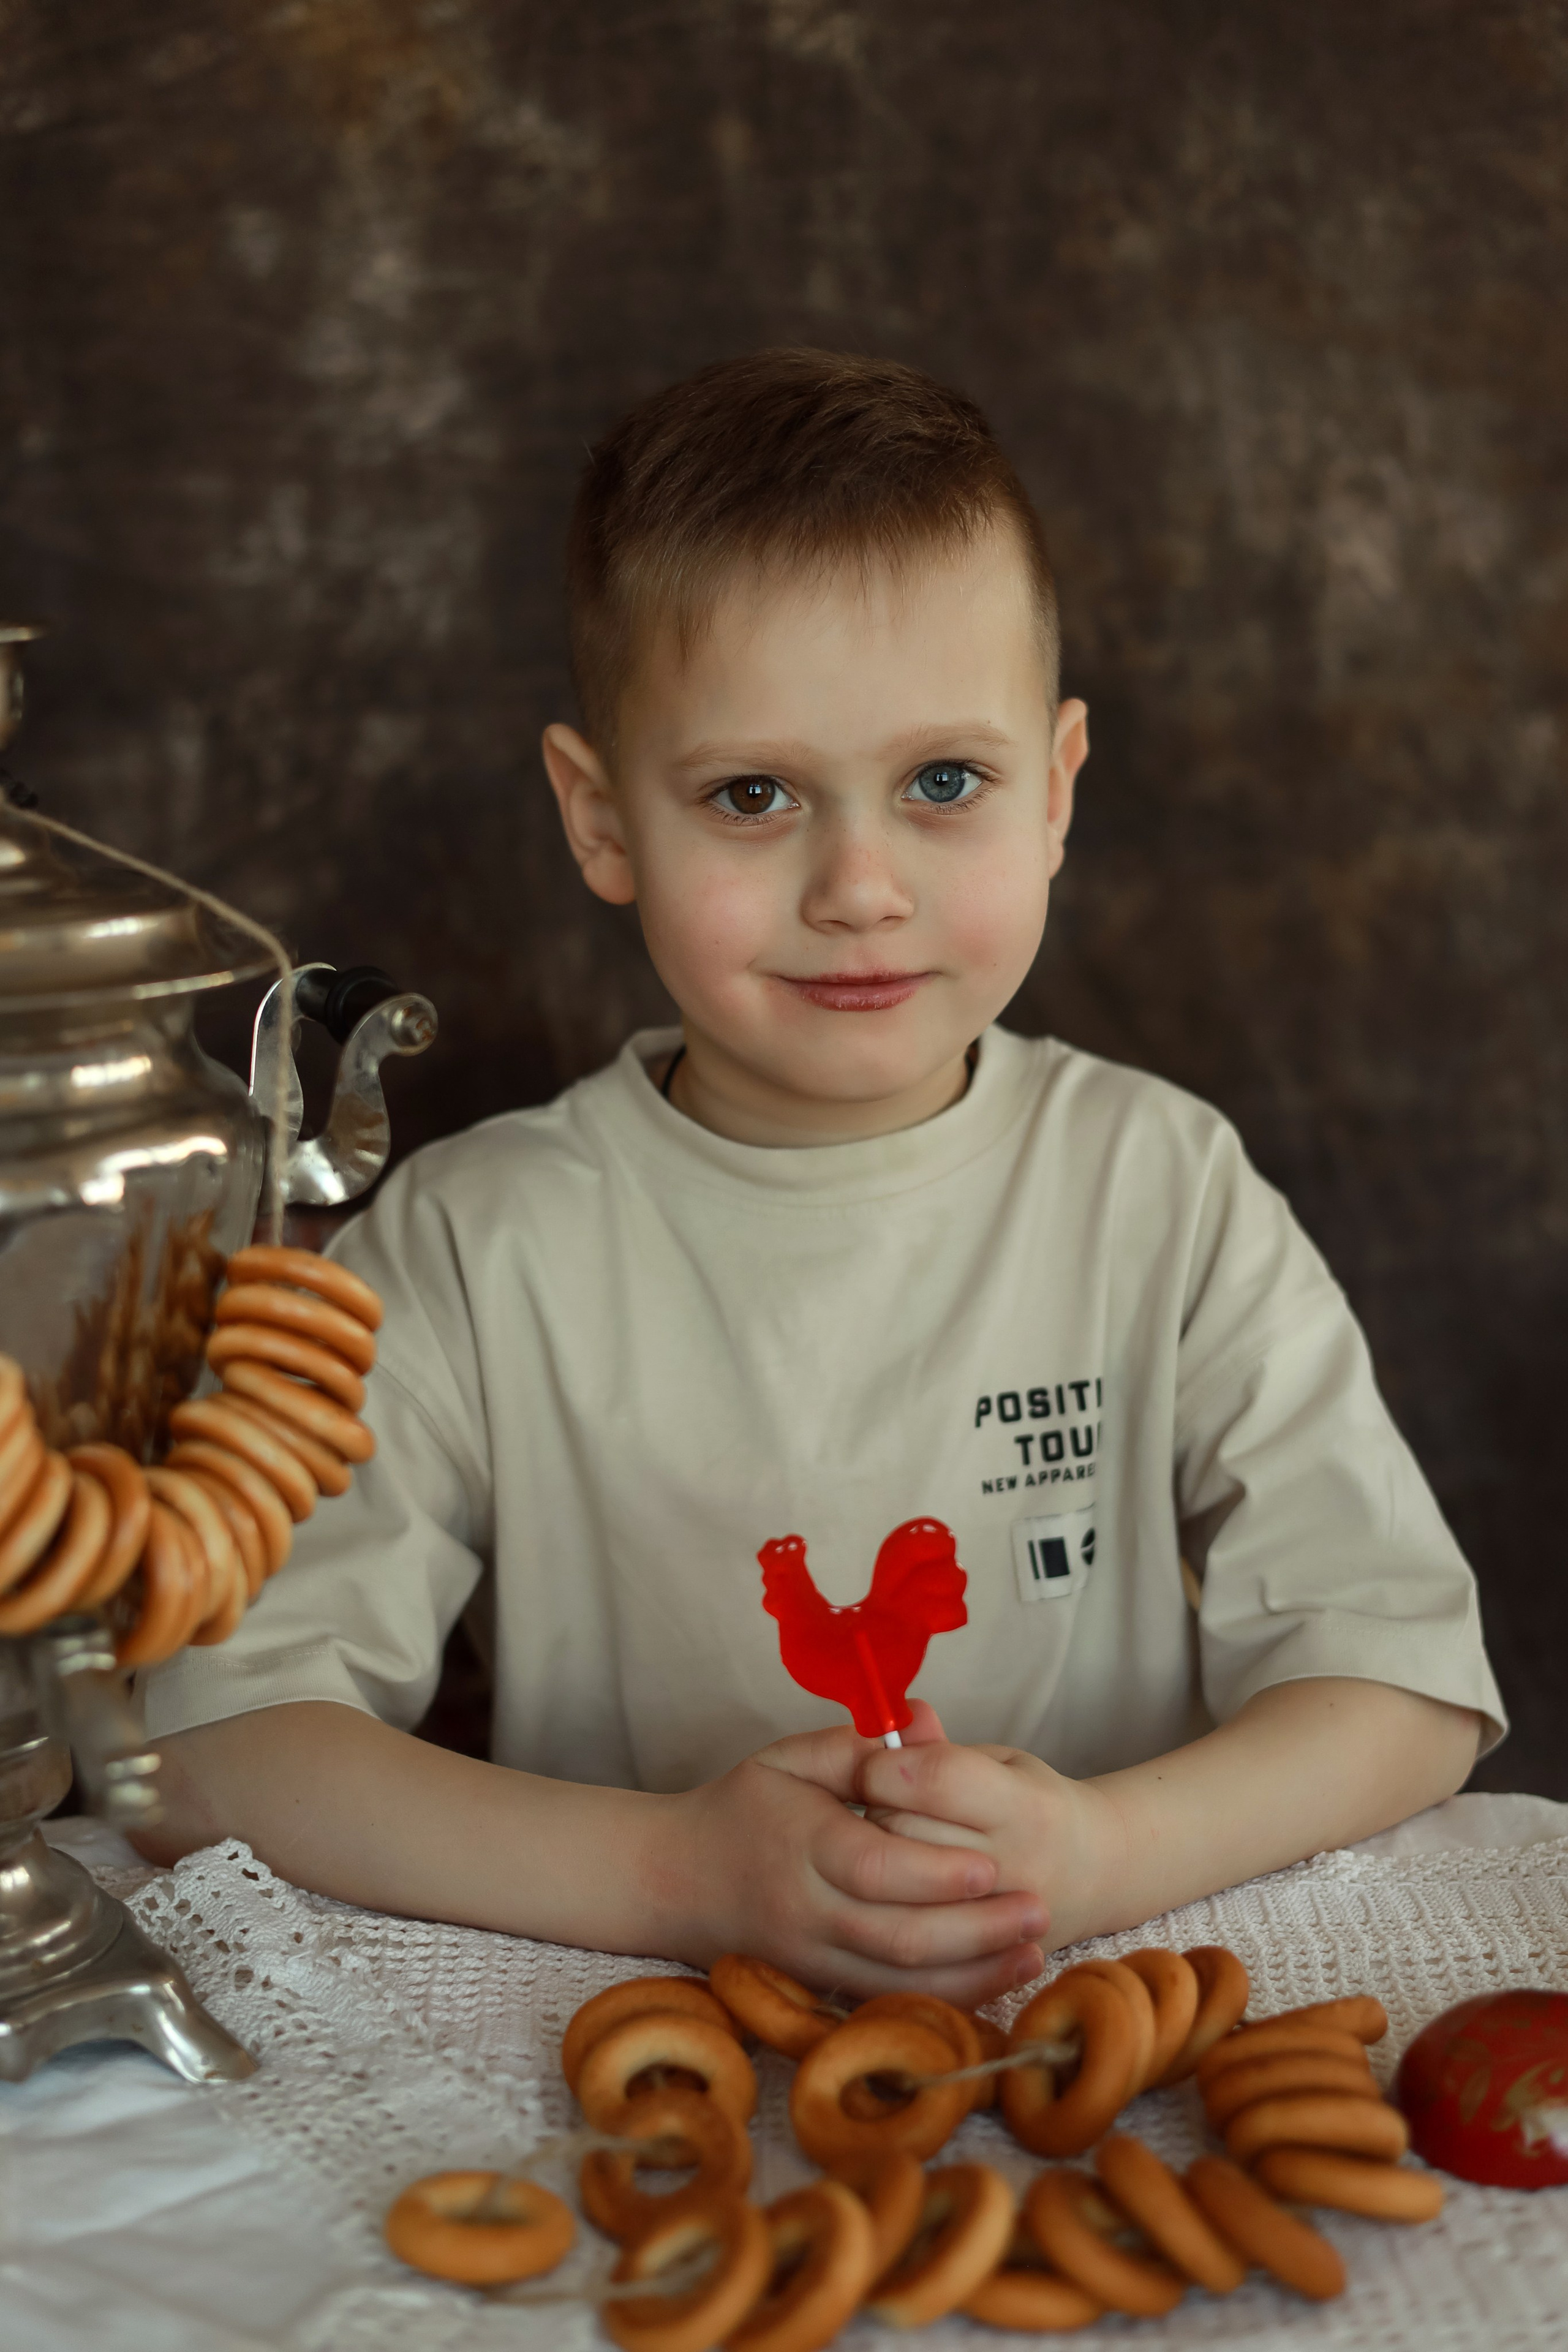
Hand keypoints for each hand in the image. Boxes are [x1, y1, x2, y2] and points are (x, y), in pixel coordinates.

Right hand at [666, 1704, 1046, 2003]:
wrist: (670, 1881)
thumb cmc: (738, 1808)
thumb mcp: (783, 1760)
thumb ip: (851, 1748)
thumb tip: (919, 1725)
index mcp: (801, 1846)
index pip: (875, 1868)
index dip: (936, 1874)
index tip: (993, 1866)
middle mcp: (806, 1912)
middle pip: (898, 1935)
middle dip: (977, 1930)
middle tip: (1040, 1910)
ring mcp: (811, 1959)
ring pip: (899, 1982)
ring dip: (973, 1974)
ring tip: (1033, 1953)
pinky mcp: (818, 1986)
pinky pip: (886, 2001)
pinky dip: (942, 1998)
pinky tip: (990, 1983)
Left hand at [858, 1734, 1127, 1953]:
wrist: (1096, 1876)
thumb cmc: (1036, 1805)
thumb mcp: (1002, 1764)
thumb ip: (944, 1750)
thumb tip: (902, 1717)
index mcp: (1026, 1807)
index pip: (936, 1779)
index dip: (888, 1764)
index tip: (873, 1763)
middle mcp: (1016, 1868)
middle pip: (906, 1832)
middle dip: (877, 1809)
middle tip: (882, 1803)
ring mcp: (999, 1923)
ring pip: (897, 1886)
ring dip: (878, 1859)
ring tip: (894, 1843)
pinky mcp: (981, 1958)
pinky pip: (909, 1934)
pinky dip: (890, 1906)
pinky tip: (896, 1886)